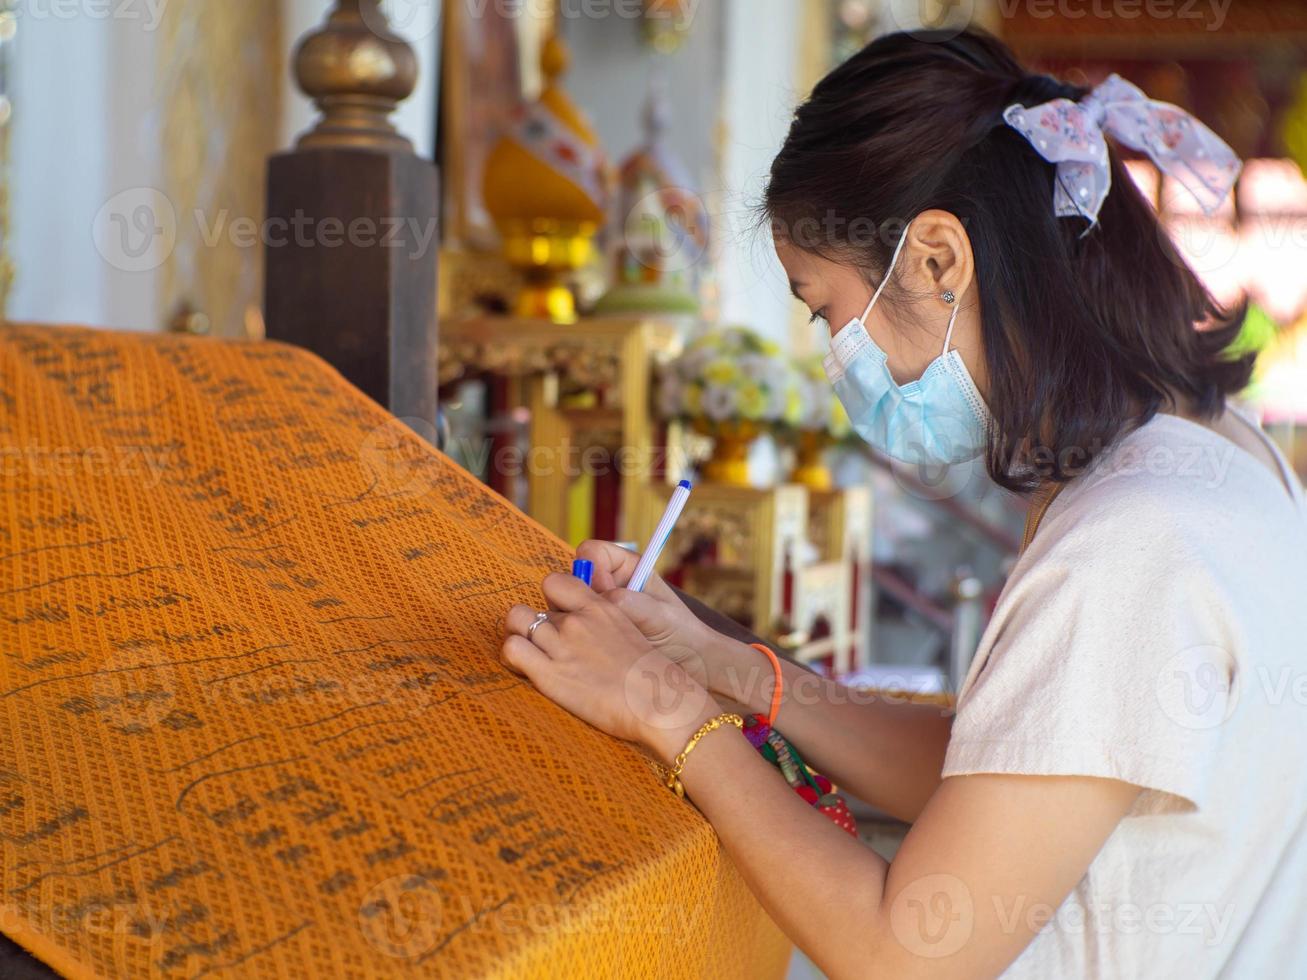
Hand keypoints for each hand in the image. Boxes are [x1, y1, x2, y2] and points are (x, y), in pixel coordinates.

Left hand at [502, 573, 717, 754]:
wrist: (656, 701)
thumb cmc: (650, 675)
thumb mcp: (630, 633)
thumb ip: (605, 623)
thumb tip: (591, 628)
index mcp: (598, 607)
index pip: (555, 582)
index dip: (551, 600)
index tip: (559, 618)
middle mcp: (576, 620)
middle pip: (533, 606)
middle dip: (533, 624)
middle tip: (544, 645)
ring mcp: (561, 645)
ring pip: (515, 620)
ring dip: (518, 635)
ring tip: (529, 655)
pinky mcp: (549, 673)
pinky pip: (511, 648)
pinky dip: (512, 656)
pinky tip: (524, 669)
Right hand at [574, 540, 724, 691]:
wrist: (689, 666)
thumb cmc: (680, 634)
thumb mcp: (658, 615)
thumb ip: (628, 602)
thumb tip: (600, 596)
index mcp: (627, 568)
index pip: (591, 553)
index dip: (591, 568)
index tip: (605, 591)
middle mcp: (609, 584)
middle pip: (573, 577)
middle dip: (577, 595)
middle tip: (597, 618)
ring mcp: (598, 608)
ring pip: (569, 603)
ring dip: (577, 618)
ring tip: (600, 638)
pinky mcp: (593, 631)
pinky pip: (573, 626)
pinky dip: (578, 636)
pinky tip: (595, 650)